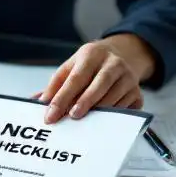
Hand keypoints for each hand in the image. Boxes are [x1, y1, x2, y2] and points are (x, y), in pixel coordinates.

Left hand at [38, 35, 153, 123]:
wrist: (122, 55)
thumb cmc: (90, 65)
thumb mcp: (71, 67)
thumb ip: (55, 84)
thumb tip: (37, 101)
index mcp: (91, 54)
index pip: (75, 78)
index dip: (62, 97)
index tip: (51, 115)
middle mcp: (113, 63)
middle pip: (99, 84)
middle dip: (84, 102)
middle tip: (71, 117)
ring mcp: (129, 77)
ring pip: (115, 97)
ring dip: (99, 111)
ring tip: (85, 122)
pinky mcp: (138, 92)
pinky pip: (127, 107)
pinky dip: (114, 116)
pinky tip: (102, 122)